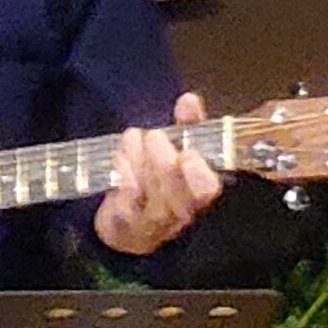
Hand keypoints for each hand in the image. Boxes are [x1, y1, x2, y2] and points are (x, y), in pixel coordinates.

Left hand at [93, 90, 222, 255]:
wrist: (131, 227)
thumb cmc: (160, 183)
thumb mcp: (178, 151)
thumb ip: (188, 126)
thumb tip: (189, 100)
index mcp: (198, 191)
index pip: (207, 189)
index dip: (199, 173)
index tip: (188, 153)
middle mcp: (178, 211)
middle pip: (173, 188)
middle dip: (160, 155)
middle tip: (154, 136)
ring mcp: (150, 219)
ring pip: (147, 189)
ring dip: (137, 157)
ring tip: (134, 140)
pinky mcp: (125, 221)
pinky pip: (123, 195)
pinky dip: (122, 169)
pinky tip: (120, 157)